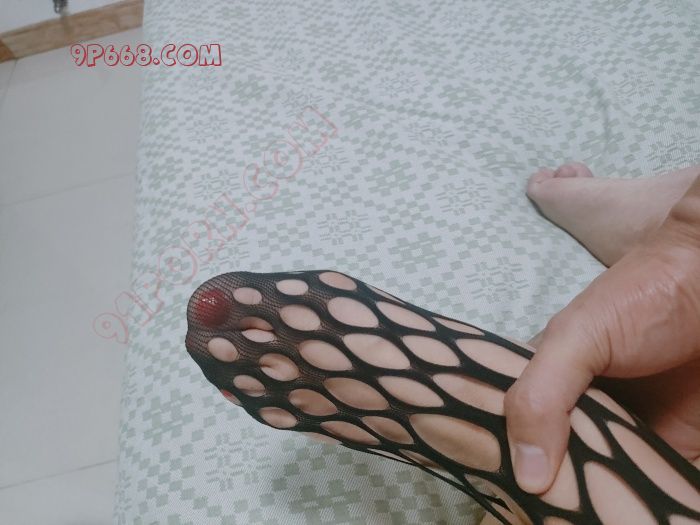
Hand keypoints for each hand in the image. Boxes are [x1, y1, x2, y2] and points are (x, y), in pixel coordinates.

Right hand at [504, 176, 699, 492]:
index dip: (509, 472)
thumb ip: (540, 396)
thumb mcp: (576, 339)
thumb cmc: (640, 298)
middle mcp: (586, 419)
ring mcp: (633, 437)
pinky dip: (652, 508)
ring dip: (604, 510)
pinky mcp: (677, 452)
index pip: (518, 439)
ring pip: (609, 492)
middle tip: (548, 521)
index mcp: (550, 389)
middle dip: (559, 501)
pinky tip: (643, 517)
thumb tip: (527, 477)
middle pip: (563, 475)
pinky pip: (658, 490)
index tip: (506, 503)